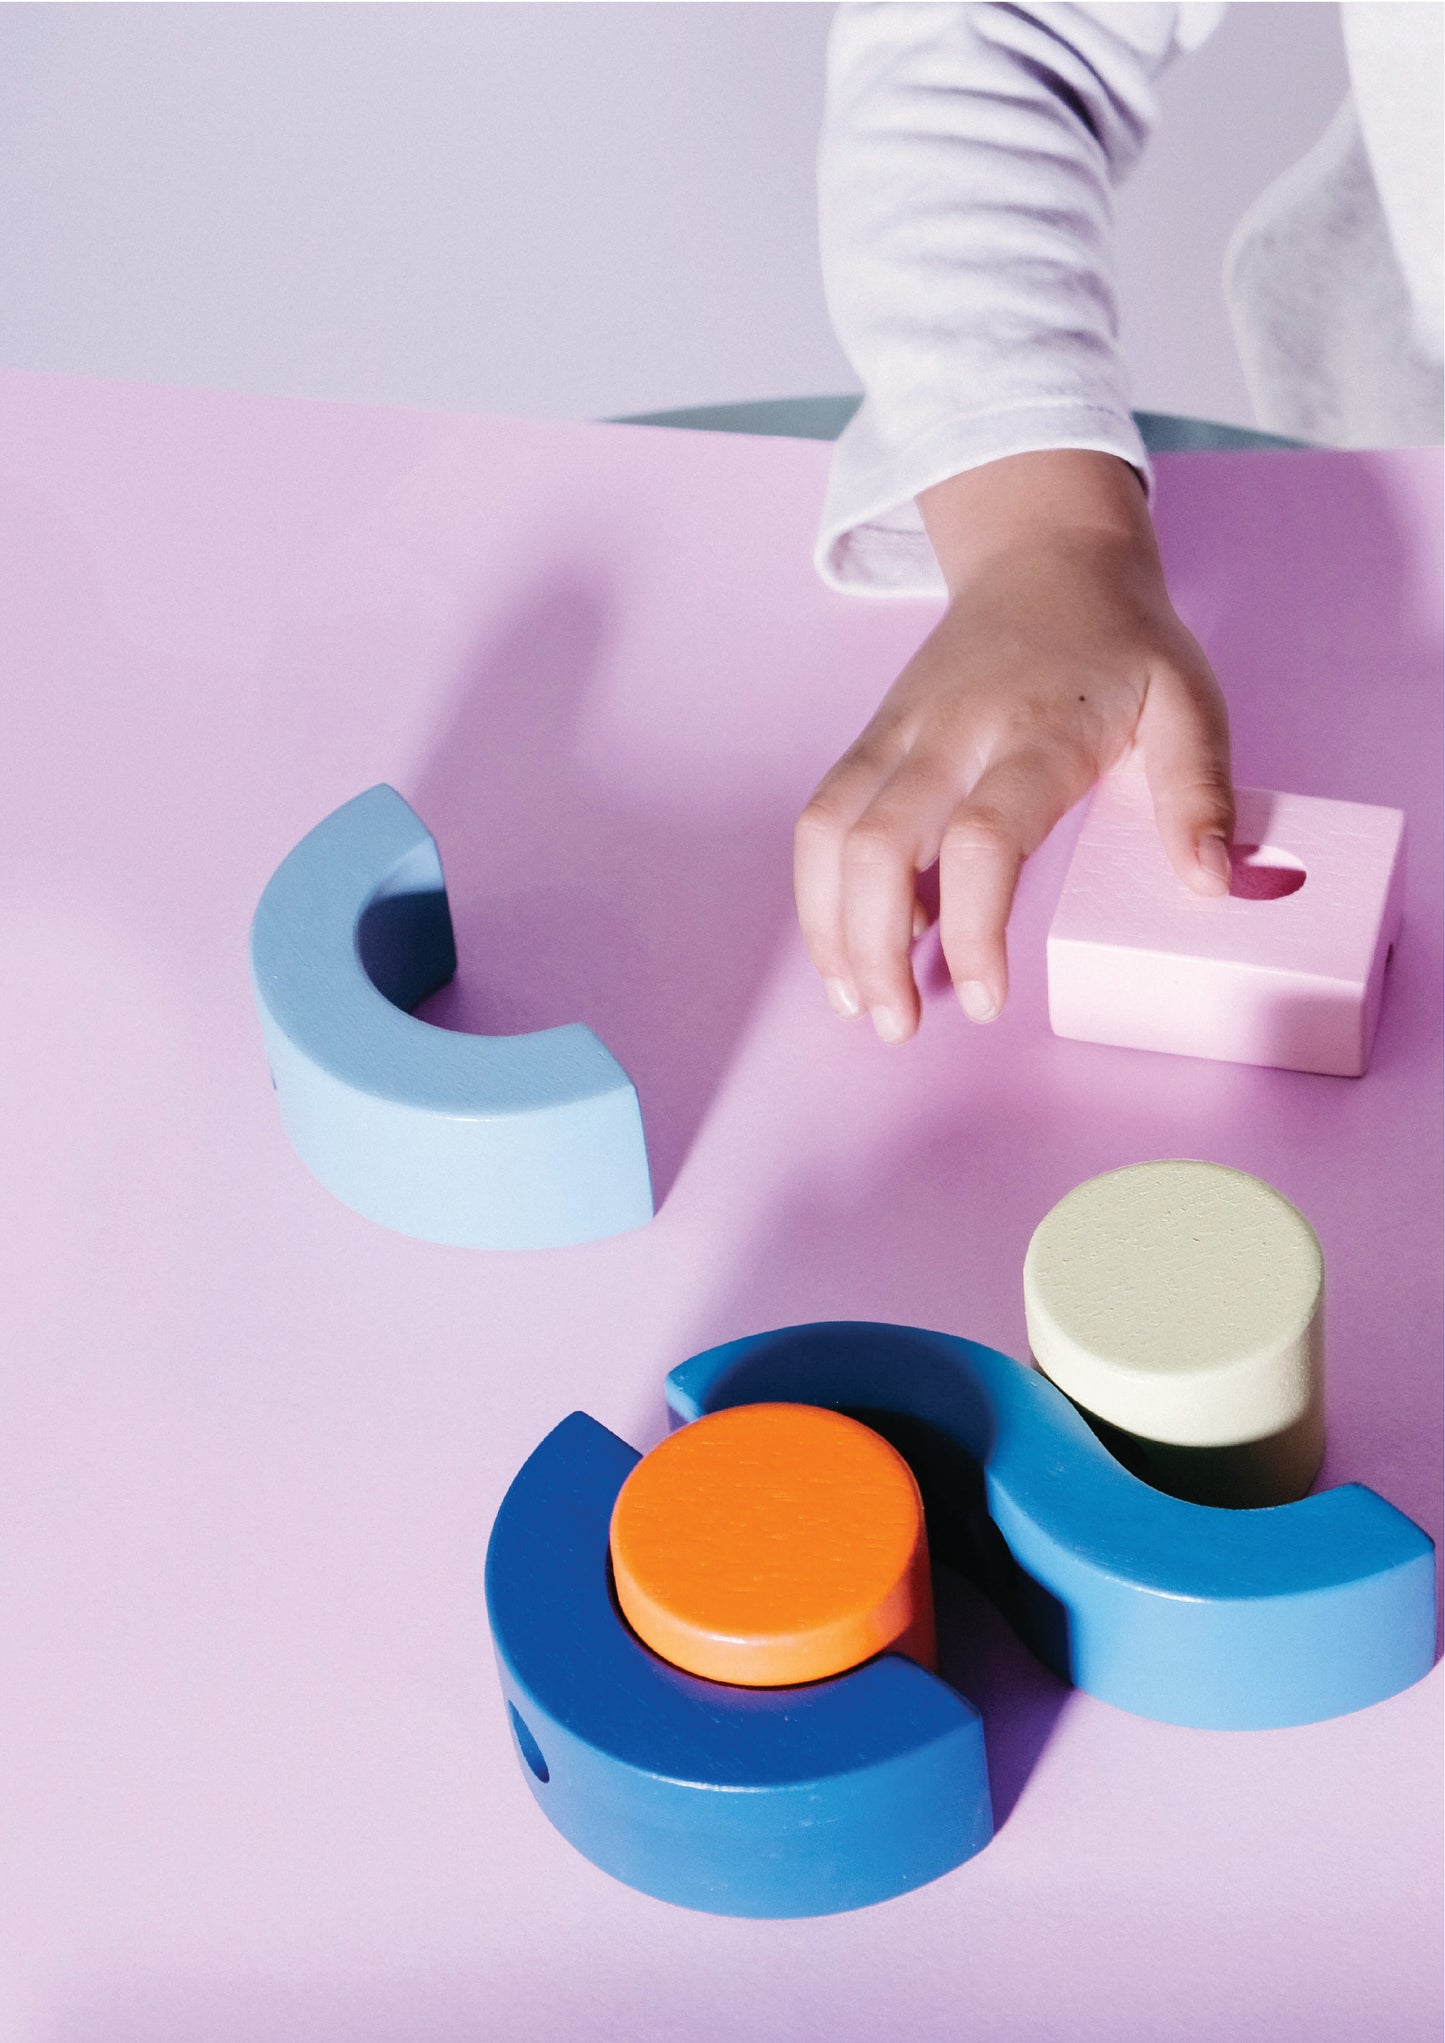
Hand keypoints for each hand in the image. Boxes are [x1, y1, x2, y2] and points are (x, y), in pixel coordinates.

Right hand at [794, 450, 1233, 1042]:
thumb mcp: (1188, 701)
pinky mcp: (870, 740)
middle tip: (896, 1027)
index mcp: (1033, 731)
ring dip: (827, 926)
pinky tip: (855, 945)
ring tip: (853, 1002)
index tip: (988, 1000)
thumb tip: (1210, 882)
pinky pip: (823, 819)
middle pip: (875, 845)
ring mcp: (897, 733)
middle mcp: (948, 732)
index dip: (974, 928)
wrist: (1045, 556)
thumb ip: (1198, 791)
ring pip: (827, 831)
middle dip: (871, 949)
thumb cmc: (1119, 643)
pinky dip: (823, 890)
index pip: (982, 839)